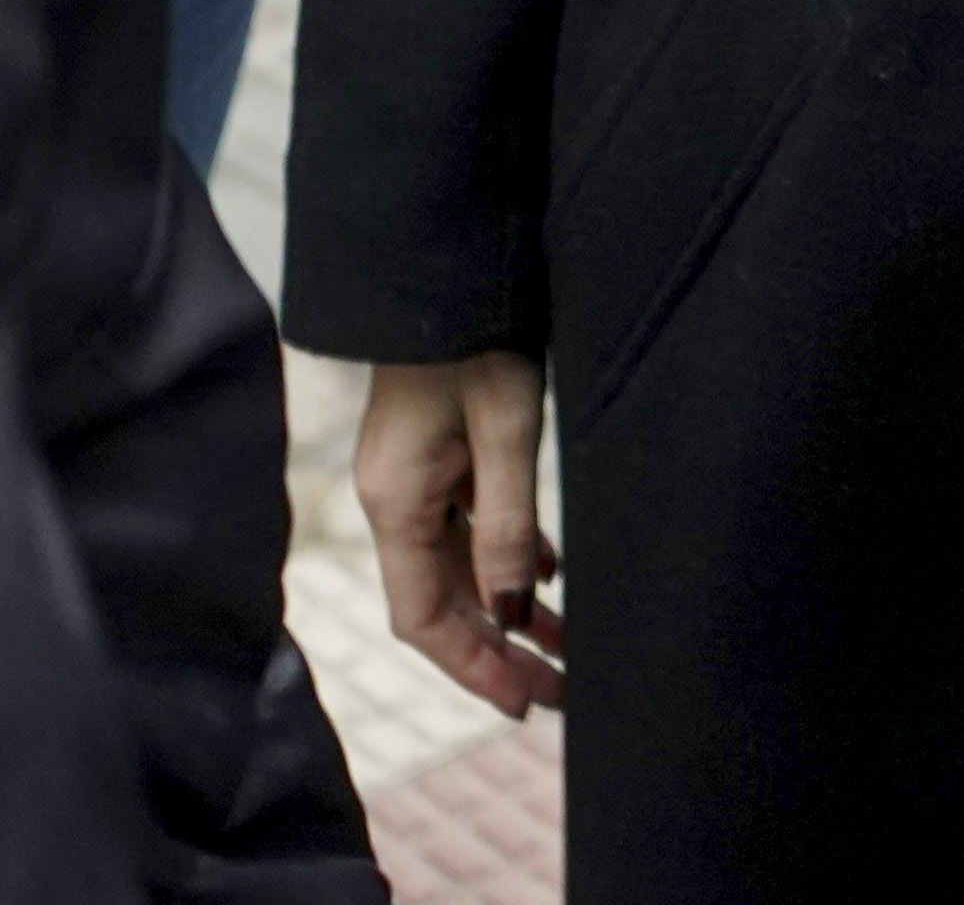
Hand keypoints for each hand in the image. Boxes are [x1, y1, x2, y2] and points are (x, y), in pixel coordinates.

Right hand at [356, 351, 561, 715]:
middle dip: (499, 648)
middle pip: (442, 599)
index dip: (472, 666)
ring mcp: (413, 475)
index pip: (423, 617)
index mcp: (396, 500)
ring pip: (459, 564)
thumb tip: (510, 611)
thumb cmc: (476, 336)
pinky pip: (466, 524)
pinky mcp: (434, 453)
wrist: (447, 262)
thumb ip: (507, 524)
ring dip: (507, 605)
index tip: (523, 701)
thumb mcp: (503, 430)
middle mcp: (396, 496)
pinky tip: (548, 572)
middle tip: (562, 688)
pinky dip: (505, 554)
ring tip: (566, 646)